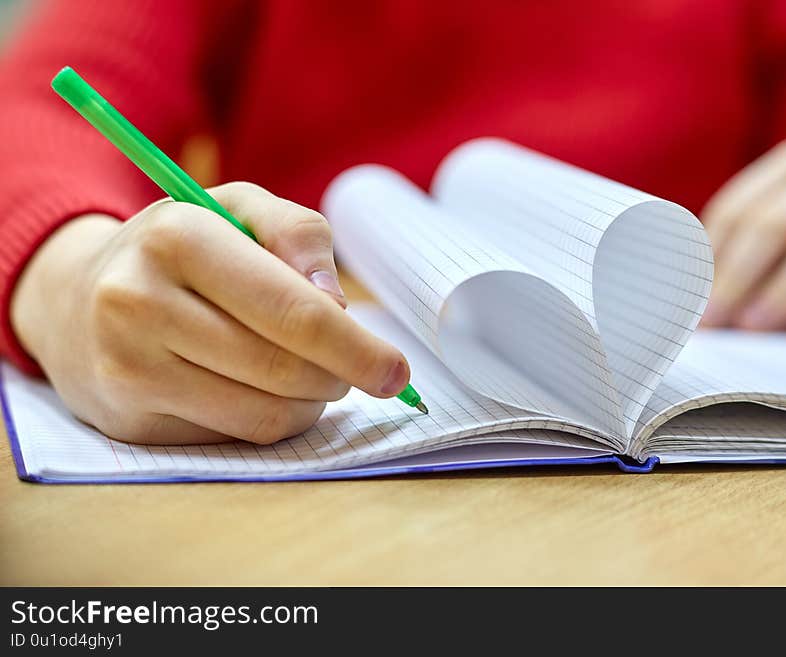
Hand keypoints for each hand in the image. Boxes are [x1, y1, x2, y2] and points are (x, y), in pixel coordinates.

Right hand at [11, 182, 410, 443]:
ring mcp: (129, 369)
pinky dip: (272, 421)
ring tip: (308, 376)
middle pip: (285, 370)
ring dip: (311, 404)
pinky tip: (264, 393)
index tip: (396, 372)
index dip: (356, 348)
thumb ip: (299, 235)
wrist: (75, 299)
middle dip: (339, 377)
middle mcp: (142, 303)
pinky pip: (236, 437)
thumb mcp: (238, 210)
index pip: (292, 311)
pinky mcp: (131, 421)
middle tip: (354, 370)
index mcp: (178, 238)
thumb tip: (339, 307)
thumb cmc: (179, 249)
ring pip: (266, 415)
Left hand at [702, 137, 785, 330]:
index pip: (737, 210)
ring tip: (755, 328)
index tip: (691, 303)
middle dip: (740, 277)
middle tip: (718, 320)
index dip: (710, 260)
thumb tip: (684, 294)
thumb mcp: (773, 248)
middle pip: (776, 222)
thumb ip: (733, 255)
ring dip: (784, 292)